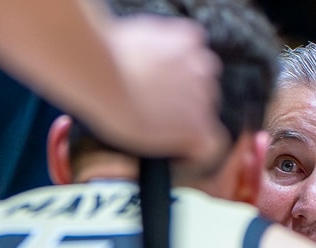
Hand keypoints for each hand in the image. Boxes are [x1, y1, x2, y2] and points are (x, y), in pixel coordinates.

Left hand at [100, 15, 227, 161]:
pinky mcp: (189, 38)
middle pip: (206, 101)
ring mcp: (202, 67)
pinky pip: (191, 41)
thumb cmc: (117, 111)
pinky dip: (178, 45)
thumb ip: (175, 135)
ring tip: (155, 73)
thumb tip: (178, 128)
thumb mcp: (147, 140)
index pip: (213, 140)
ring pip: (203, 70)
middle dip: (186, 101)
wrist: (103, 73)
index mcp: (201, 131)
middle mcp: (209, 99)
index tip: (178, 135)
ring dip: (186, 72)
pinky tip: (156, 51)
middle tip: (155, 99)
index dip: (195, 137)